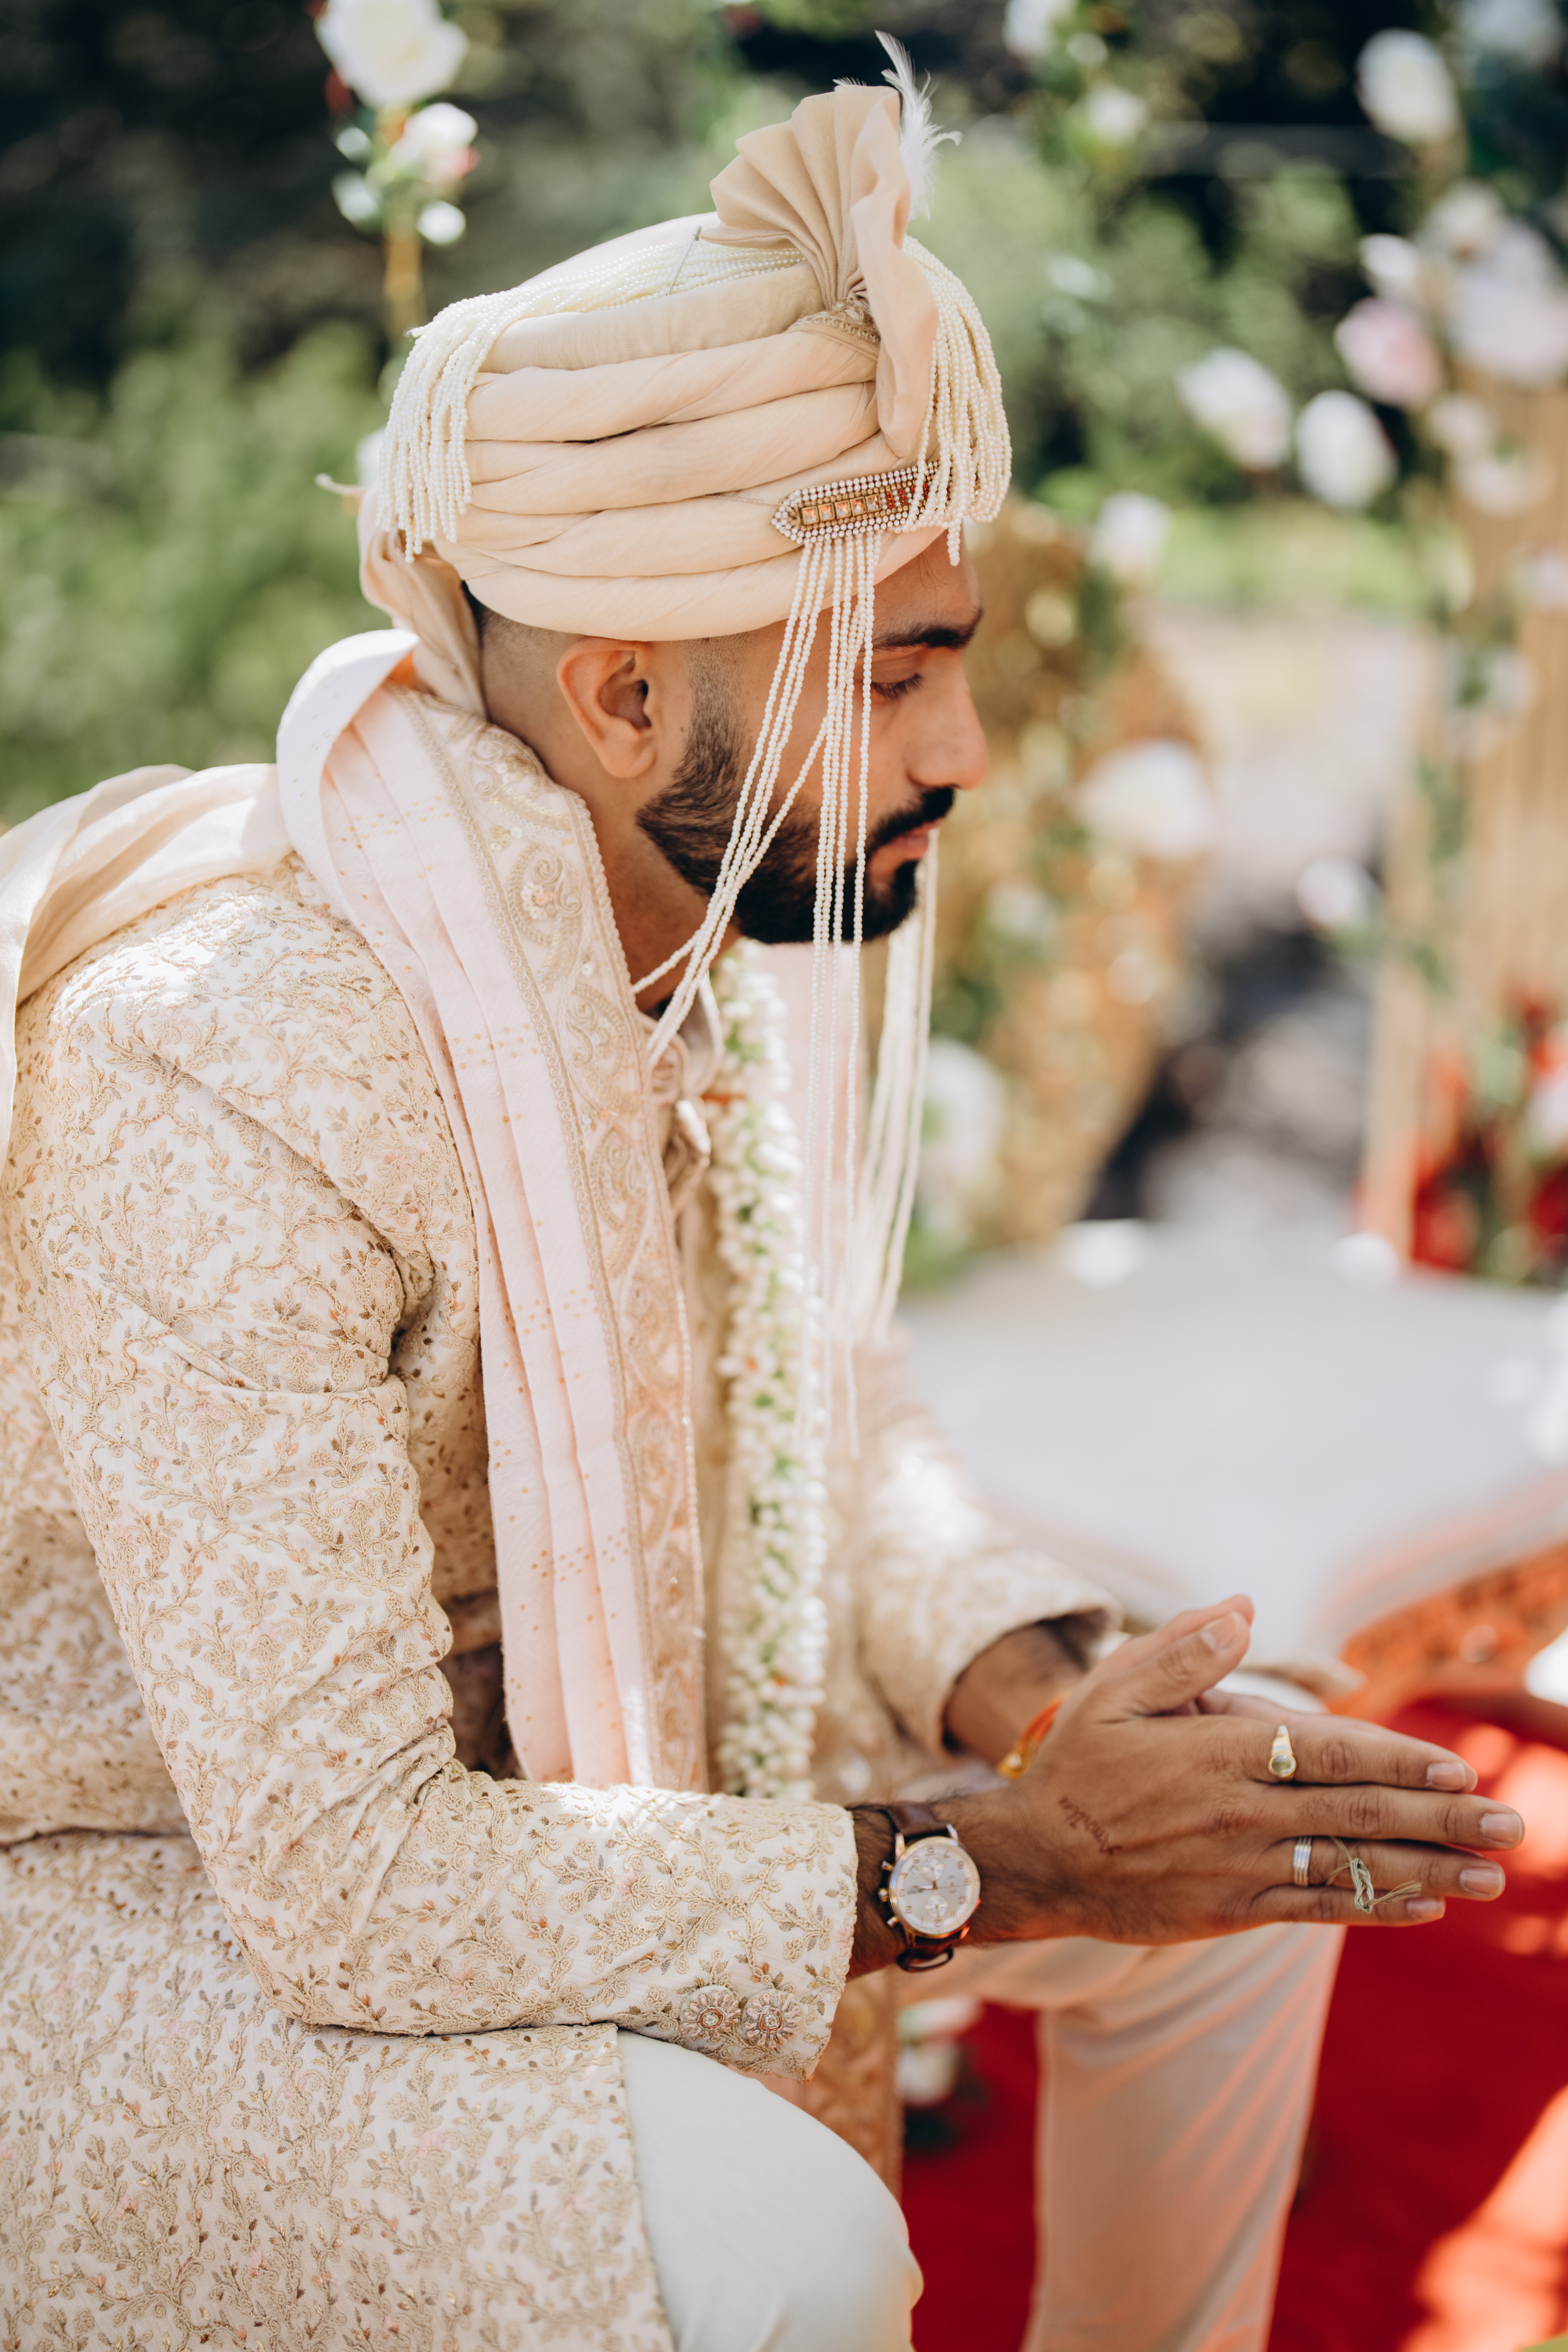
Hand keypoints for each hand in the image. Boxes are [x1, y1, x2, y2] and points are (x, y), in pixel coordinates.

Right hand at [865, 1597, 1524, 1961]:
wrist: (1035, 1859)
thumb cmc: (1077, 1764)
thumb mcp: (1114, 1687)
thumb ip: (1185, 1649)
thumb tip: (1244, 1604)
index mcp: (1219, 1753)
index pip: (1330, 1756)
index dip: (1399, 1762)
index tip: (1457, 1766)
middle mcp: (1241, 1814)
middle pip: (1359, 1816)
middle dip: (1441, 1820)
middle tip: (1508, 1823)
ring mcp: (1240, 1869)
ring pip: (1351, 1867)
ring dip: (1427, 1870)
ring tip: (1488, 1873)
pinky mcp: (1232, 1910)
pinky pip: (1318, 1909)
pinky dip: (1374, 1905)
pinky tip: (1422, 1904)